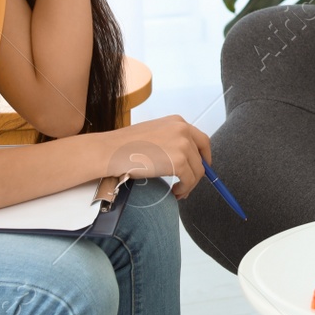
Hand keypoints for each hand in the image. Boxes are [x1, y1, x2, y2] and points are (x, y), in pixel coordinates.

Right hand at [95, 115, 211, 199]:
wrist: (110, 151)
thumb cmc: (124, 145)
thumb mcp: (153, 134)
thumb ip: (171, 141)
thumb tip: (184, 159)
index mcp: (177, 122)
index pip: (201, 140)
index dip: (204, 156)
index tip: (201, 167)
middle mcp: (183, 130)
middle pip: (201, 156)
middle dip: (197, 173)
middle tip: (188, 184)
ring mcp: (182, 145)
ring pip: (197, 171)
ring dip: (189, 184)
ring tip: (178, 191)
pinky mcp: (178, 162)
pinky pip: (189, 180)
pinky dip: (184, 189)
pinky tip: (174, 192)